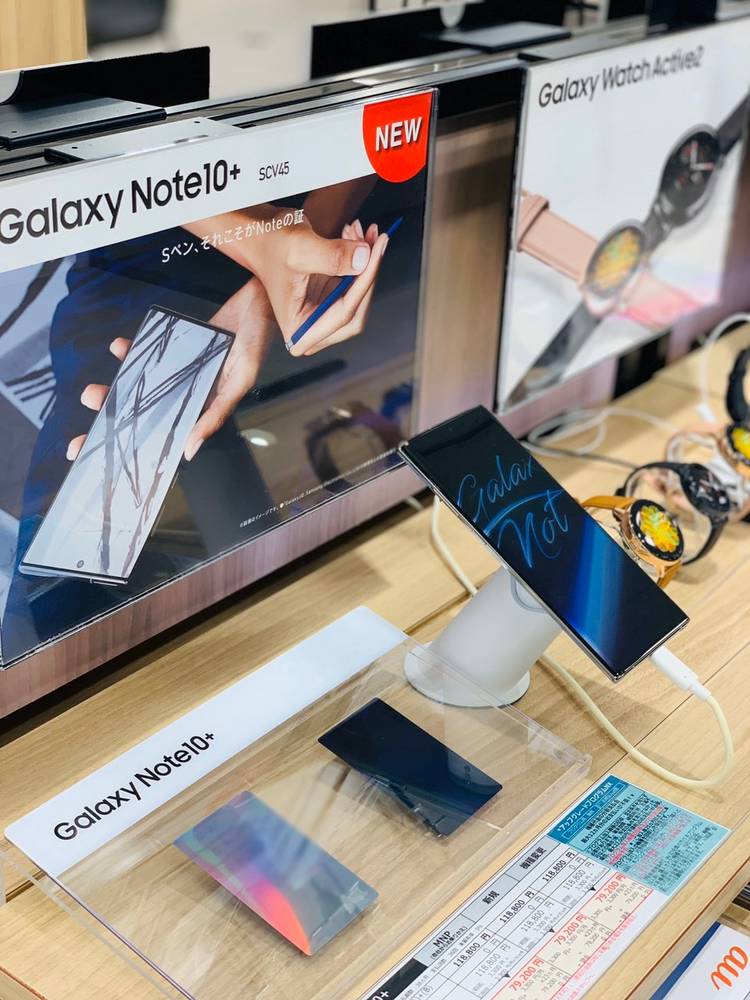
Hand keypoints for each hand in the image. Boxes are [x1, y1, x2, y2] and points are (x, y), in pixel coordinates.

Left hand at [67, 280, 274, 462]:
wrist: (258, 304)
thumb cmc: (255, 344)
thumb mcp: (238, 382)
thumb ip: (215, 414)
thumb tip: (189, 450)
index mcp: (200, 409)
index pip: (162, 435)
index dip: (133, 449)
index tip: (99, 460)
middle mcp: (186, 394)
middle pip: (144, 414)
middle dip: (112, 422)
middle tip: (83, 433)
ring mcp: (178, 372)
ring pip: (139, 388)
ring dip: (114, 390)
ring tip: (91, 392)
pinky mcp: (173, 349)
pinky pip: (147, 354)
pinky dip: (130, 352)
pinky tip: (117, 347)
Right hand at [258, 216, 388, 356]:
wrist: (261, 233)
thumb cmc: (271, 243)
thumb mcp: (300, 249)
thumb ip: (332, 257)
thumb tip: (365, 259)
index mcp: (299, 330)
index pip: (344, 316)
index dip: (364, 284)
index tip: (376, 251)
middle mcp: (312, 329)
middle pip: (357, 310)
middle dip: (369, 272)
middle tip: (377, 239)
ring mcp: (323, 315)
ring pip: (360, 294)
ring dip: (368, 259)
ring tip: (360, 229)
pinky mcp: (331, 298)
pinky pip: (357, 283)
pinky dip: (362, 257)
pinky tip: (356, 234)